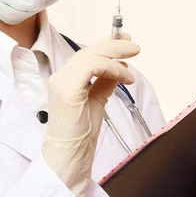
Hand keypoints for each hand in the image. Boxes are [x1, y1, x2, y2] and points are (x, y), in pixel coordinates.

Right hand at [42, 34, 139, 196]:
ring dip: (116, 58)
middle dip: (114, 46)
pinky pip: (93, 67)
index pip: (87, 54)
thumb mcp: (98, 101)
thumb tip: (121, 67)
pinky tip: (125, 77)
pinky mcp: (69, 88)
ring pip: (92, 56)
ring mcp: (63, 80)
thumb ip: (105, 83)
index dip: (108, 45)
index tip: (126, 42)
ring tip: (132, 70)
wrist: (70, 155)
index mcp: (66, 78)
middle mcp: (61, 75)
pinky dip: (112, 68)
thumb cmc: (81, 133)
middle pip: (89, 51)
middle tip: (134, 46)